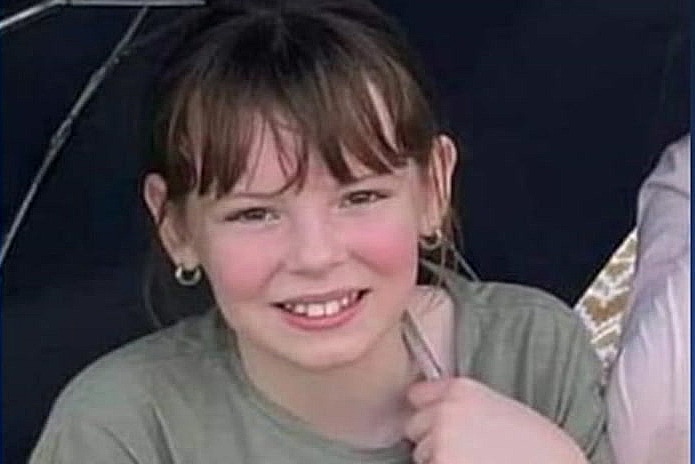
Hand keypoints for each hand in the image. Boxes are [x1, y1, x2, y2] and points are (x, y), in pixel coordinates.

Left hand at [404, 377, 587, 463]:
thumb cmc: (536, 444)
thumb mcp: (498, 406)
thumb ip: (463, 403)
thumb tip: (434, 410)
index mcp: (461, 389)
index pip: (417, 394)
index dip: (426, 410)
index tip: (432, 419)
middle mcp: (446, 410)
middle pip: (414, 426)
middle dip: (431, 438)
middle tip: (465, 448)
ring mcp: (441, 440)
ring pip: (421, 454)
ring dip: (439, 459)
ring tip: (475, 460)